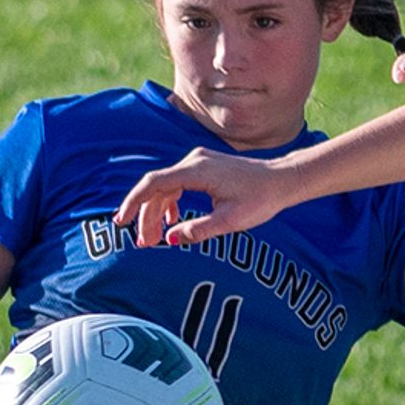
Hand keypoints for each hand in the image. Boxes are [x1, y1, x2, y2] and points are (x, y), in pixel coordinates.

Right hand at [111, 149, 298, 249]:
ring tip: (153, 237)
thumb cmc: (260, 199)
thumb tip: (170, 239)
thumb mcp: (230, 221)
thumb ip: (198, 230)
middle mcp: (194, 161)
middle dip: (145, 216)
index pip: (153, 184)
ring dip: (156, 211)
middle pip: (156, 188)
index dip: (134, 202)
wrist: (282, 180)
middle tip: (142, 243)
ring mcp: (199, 162)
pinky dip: (169, 202)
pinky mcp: (204, 167)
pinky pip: (177, 183)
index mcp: (197, 171)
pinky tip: (170, 220)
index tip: (122, 222)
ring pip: (166, 187)